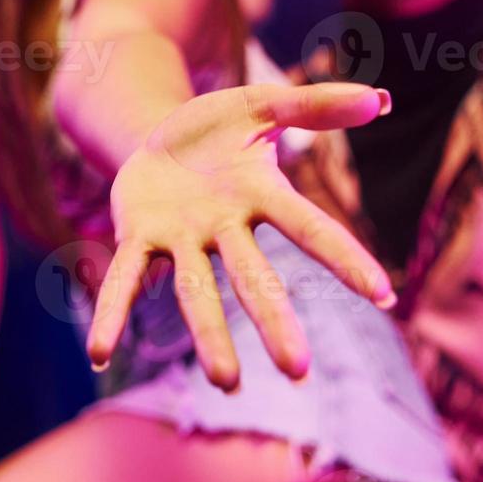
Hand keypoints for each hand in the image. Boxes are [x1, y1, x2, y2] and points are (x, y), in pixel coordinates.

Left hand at [87, 82, 395, 390]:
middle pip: (255, 277)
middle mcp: (225, 227)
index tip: (385, 297)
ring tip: (226, 382)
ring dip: (210, 335)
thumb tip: (382, 99)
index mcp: (262, 195)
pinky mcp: (138, 237)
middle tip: (299, 371)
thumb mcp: (265, 104)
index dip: (345, 259)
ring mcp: (181, 237)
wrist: (157, 135)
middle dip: (274, 322)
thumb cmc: (219, 129)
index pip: (310, 229)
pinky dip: (111, 314)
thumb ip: (318, 104)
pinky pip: (124, 278)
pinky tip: (97, 352)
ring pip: (196, 289)